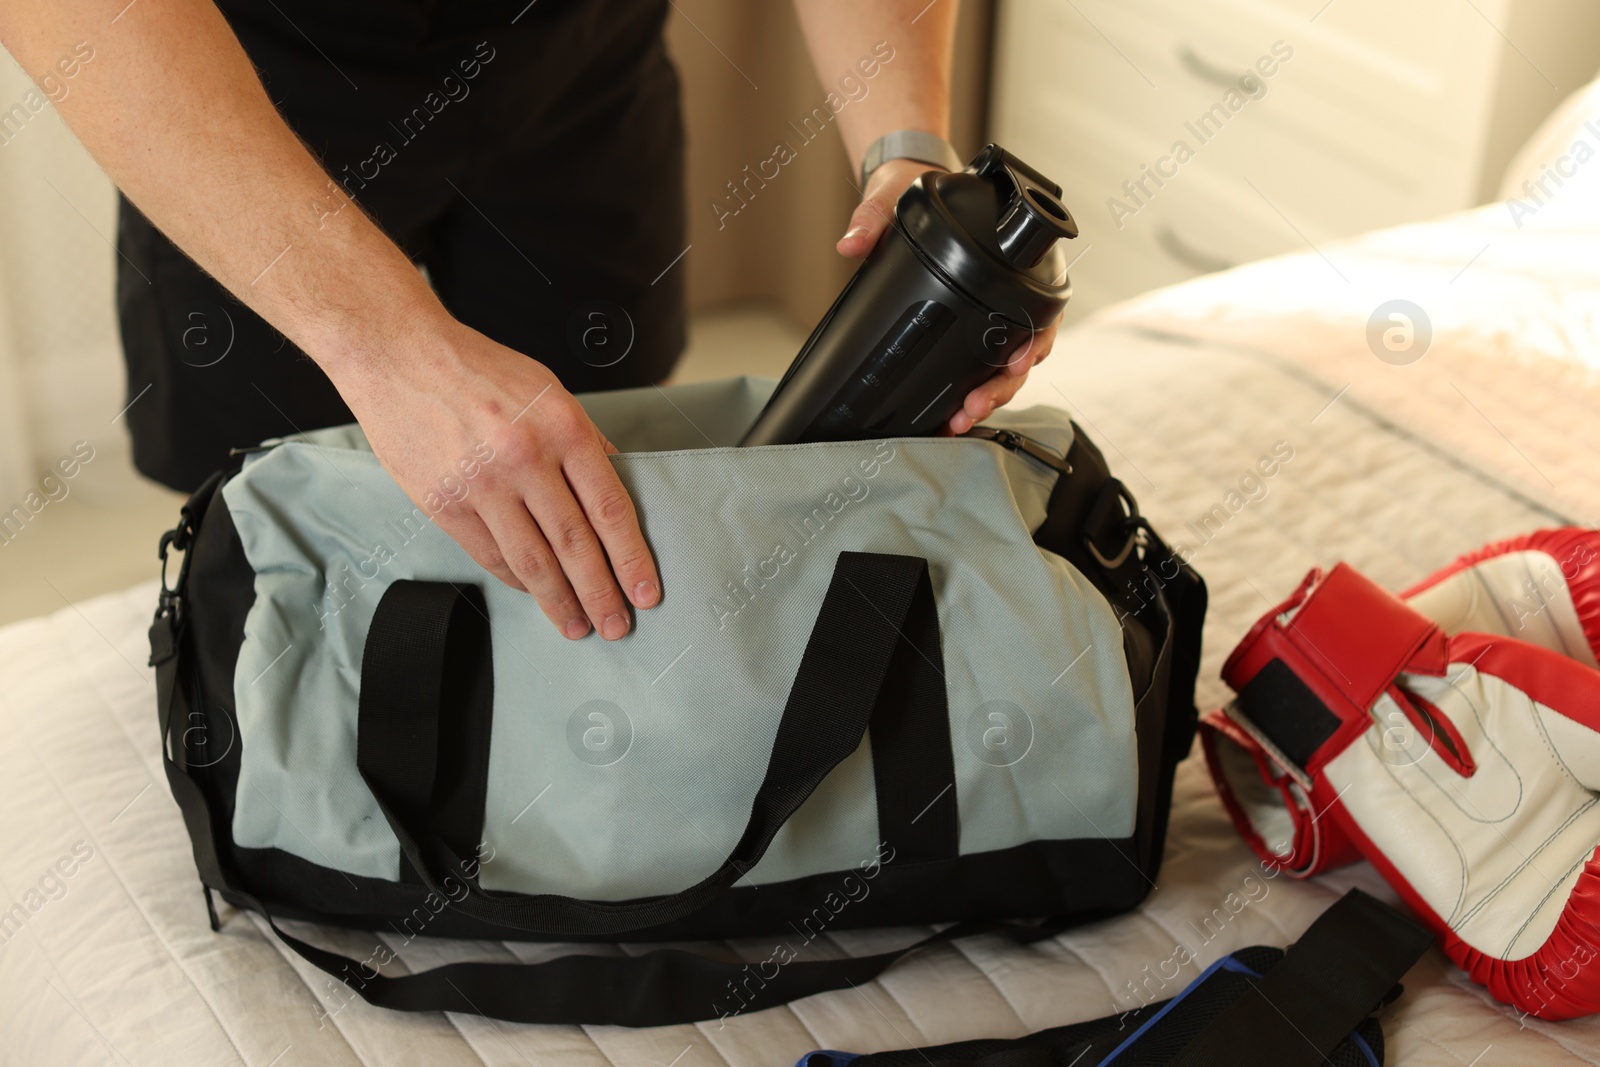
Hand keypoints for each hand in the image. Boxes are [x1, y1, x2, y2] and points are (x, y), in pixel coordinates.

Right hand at [335, 313, 659, 640]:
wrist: (398, 354)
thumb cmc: (478, 369)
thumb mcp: (548, 390)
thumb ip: (584, 440)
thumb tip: (619, 484)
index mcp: (562, 427)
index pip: (610, 508)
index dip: (631, 557)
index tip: (645, 591)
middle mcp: (525, 457)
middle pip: (575, 544)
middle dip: (601, 593)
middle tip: (618, 626)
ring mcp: (481, 484)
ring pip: (532, 560)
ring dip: (559, 601)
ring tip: (579, 626)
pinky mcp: (443, 502)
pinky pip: (490, 555)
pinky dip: (516, 580)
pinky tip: (533, 593)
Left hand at [835, 157, 1061, 435]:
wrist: (902, 189)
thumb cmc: (912, 188)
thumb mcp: (893, 197)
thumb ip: (873, 216)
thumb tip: (852, 242)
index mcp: (1009, 257)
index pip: (1040, 305)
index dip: (1034, 338)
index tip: (1016, 360)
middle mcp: (1009, 289)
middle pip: (1025, 348)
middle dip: (1002, 385)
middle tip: (974, 407)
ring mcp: (991, 310)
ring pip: (1005, 365)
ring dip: (988, 396)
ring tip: (961, 420)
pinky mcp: (971, 325)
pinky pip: (981, 364)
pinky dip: (972, 391)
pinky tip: (952, 415)